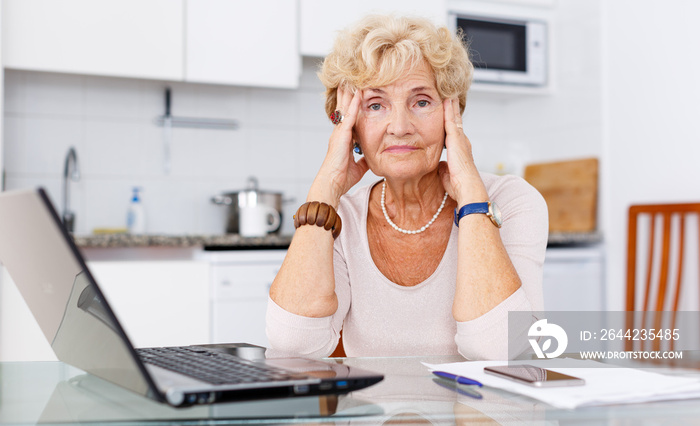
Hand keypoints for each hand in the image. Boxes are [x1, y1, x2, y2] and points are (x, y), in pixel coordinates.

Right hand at [309, 86, 368, 205]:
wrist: (331, 185)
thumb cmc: (341, 178)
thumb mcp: (358, 167)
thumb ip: (364, 159)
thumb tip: (372, 157)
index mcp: (343, 139)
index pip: (348, 118)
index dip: (351, 105)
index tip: (356, 92)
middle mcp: (339, 133)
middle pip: (344, 109)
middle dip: (347, 94)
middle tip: (350, 78)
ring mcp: (339, 133)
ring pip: (345, 108)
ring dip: (349, 93)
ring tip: (352, 78)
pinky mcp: (341, 136)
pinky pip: (349, 116)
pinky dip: (354, 104)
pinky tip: (358, 93)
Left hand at [438, 98, 488, 204]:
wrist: (467, 187)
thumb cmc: (459, 185)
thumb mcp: (447, 175)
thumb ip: (443, 168)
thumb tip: (439, 167)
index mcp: (460, 151)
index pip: (454, 134)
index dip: (451, 124)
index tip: (448, 116)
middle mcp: (462, 142)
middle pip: (456, 122)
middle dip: (453, 111)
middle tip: (451, 98)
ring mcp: (460, 139)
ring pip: (454, 118)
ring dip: (451, 106)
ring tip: (449, 94)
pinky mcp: (455, 138)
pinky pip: (450, 120)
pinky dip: (448, 109)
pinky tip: (446, 100)